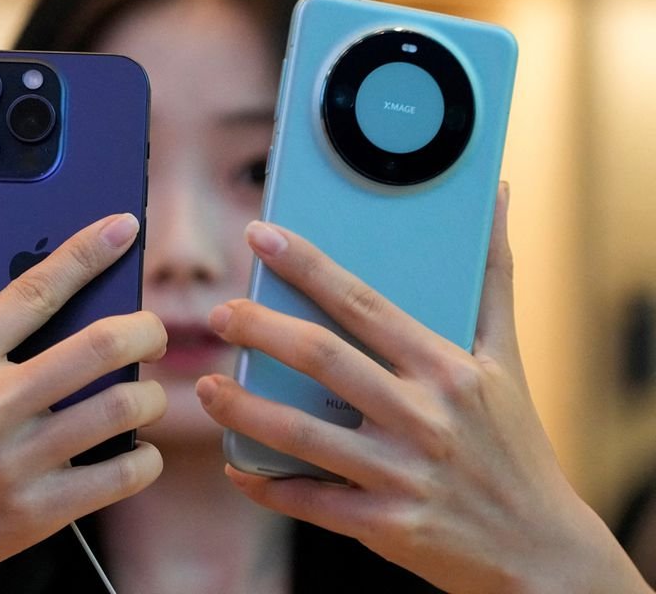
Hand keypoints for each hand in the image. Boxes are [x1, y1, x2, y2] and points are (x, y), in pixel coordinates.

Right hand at [0, 170, 167, 593]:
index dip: (89, 250)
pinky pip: (119, 477)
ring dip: (150, 394)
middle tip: (152, 330)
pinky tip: (136, 448)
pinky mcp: (33, 515)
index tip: (125, 227)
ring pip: (119, 408)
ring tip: (144, 389)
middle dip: (147, 329)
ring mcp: (13, 463)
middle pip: (100, 346)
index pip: (36, 287)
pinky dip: (144, 458)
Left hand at [197, 185, 649, 593]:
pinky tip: (238, 467)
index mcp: (447, 369)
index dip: (307, 266)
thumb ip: (493, 277)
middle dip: (260, 330)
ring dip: (244, 409)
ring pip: (302, 433)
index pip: (363, 303)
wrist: (542, 549)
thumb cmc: (516, 444)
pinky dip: (267, 485)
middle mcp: (423, 417)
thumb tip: (499, 196)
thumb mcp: (507, 358)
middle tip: (220, 314)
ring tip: (205, 389)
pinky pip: (312, 501)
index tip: (262, 237)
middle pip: (322, 359)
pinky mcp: (388, 525)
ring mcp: (403, 474)